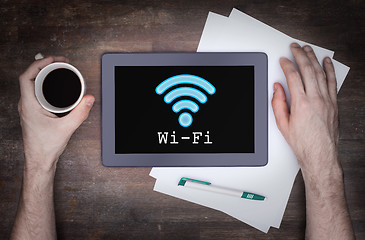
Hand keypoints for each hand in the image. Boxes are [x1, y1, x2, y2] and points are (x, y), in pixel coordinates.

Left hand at [18, 56, 94, 171]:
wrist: (39, 160)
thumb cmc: (45, 147)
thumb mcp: (66, 128)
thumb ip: (80, 113)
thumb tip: (89, 99)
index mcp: (29, 105)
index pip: (26, 77)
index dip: (38, 64)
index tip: (52, 60)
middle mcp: (26, 105)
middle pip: (30, 77)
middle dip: (45, 66)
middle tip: (60, 62)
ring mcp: (28, 108)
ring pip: (32, 84)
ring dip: (44, 75)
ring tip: (58, 70)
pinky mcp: (33, 112)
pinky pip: (36, 92)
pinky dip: (45, 85)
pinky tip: (56, 87)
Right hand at [272, 43, 340, 179]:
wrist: (320, 154)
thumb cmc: (303, 143)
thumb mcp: (283, 124)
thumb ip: (278, 103)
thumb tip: (277, 89)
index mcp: (301, 104)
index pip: (293, 77)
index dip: (287, 65)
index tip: (283, 60)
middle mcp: (316, 99)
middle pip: (308, 70)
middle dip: (300, 55)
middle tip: (295, 47)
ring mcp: (327, 101)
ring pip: (320, 73)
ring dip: (313, 59)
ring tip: (308, 49)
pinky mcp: (334, 104)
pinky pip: (332, 82)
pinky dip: (329, 70)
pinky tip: (326, 62)